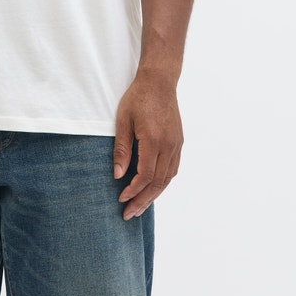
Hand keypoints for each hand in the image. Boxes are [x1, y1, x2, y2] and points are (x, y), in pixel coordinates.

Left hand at [113, 70, 182, 219]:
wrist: (159, 82)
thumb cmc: (137, 98)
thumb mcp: (123, 121)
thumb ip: (121, 149)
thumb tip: (117, 175)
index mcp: (153, 141)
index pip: (145, 176)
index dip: (133, 191)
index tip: (121, 199)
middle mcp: (169, 146)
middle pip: (158, 183)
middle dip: (143, 201)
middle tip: (129, 214)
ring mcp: (176, 145)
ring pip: (168, 179)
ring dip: (154, 195)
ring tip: (140, 206)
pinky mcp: (179, 142)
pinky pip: (173, 169)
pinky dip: (163, 183)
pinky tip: (153, 189)